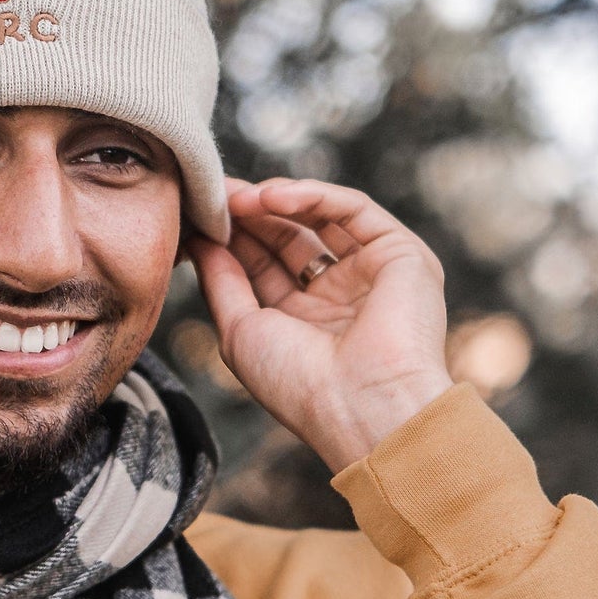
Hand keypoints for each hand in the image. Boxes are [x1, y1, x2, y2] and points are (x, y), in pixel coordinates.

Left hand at [188, 177, 453, 470]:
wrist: (362, 407)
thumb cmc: (297, 384)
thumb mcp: (240, 331)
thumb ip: (221, 281)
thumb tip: (200, 240)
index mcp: (304, 321)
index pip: (264, 264)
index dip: (232, 237)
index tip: (195, 213)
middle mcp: (340, 295)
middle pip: (289, 236)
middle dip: (249, 212)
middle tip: (212, 191)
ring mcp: (372, 273)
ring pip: (320, 217)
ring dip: (275, 200)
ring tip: (237, 197)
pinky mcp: (401, 254)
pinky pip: (352, 209)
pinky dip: (311, 195)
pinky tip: (271, 197)